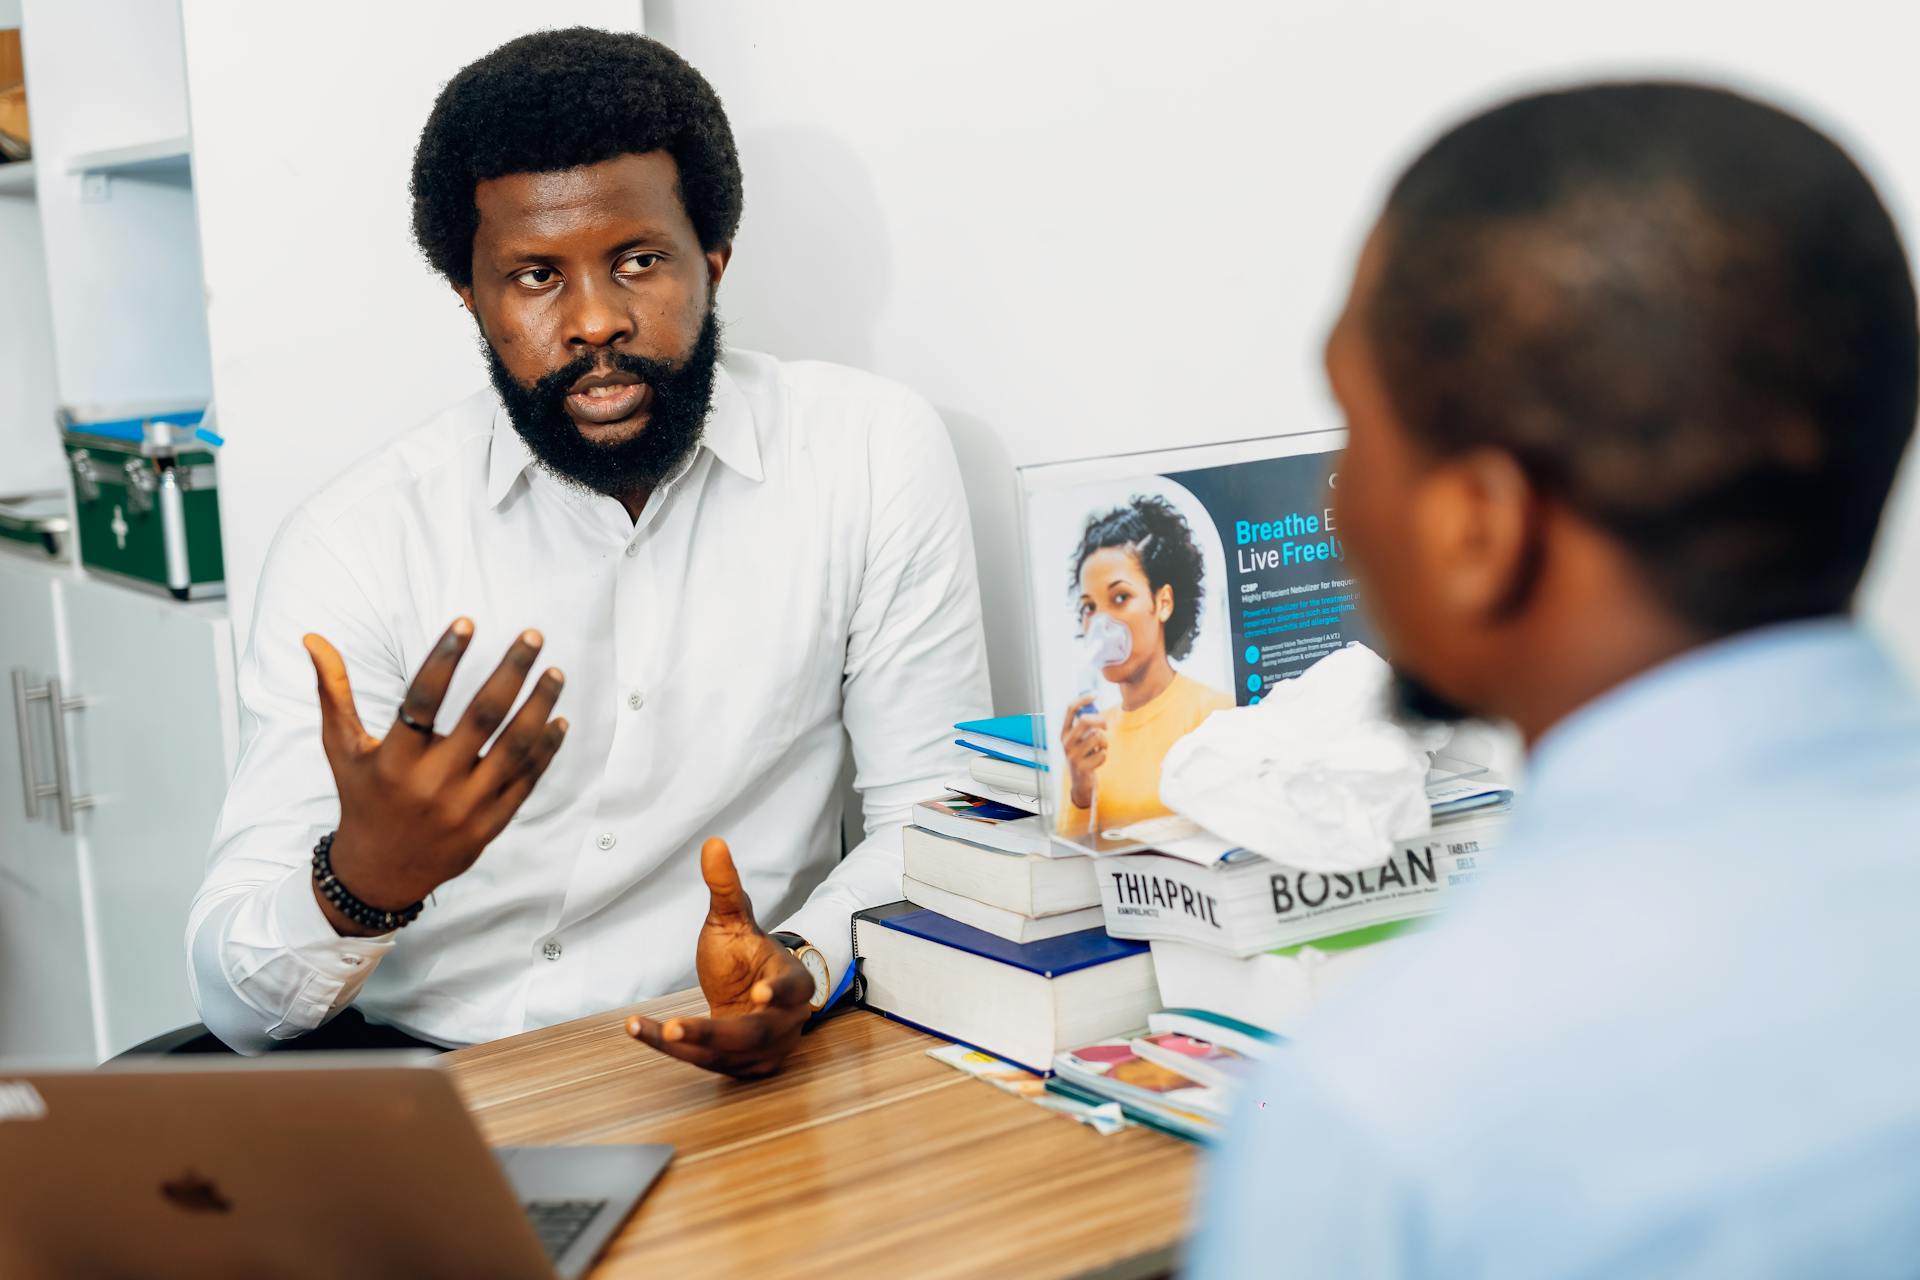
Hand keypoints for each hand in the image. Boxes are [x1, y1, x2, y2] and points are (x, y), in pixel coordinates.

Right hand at [306, 618, 567, 935]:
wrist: (381, 873)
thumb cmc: (362, 798)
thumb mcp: (343, 749)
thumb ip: (334, 693)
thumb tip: (313, 639)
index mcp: (394, 761)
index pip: (423, 700)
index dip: (445, 658)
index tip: (467, 622)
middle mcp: (432, 784)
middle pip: (482, 717)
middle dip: (511, 671)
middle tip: (533, 637)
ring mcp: (466, 806)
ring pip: (514, 747)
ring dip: (539, 706)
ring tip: (555, 673)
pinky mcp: (491, 824)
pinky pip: (527, 780)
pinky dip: (545, 749)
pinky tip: (558, 718)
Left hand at [626, 838, 813, 1079]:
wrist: (747, 995)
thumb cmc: (745, 956)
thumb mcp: (733, 920)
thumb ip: (725, 888)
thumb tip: (712, 844)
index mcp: (794, 984)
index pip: (792, 989)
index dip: (778, 992)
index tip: (760, 993)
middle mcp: (783, 1023)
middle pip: (751, 1034)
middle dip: (711, 1032)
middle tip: (675, 1027)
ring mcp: (762, 1051)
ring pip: (721, 1054)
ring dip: (681, 1045)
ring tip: (643, 1028)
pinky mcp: (737, 1068)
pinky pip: (701, 1061)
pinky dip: (666, 1048)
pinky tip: (637, 1029)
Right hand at [1061, 695, 1108, 809]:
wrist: (1081, 782)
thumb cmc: (1084, 756)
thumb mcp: (1080, 739)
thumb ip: (1085, 724)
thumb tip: (1094, 701)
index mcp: (1064, 733)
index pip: (1070, 709)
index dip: (1083, 699)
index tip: (1095, 694)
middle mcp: (1065, 742)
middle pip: (1084, 720)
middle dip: (1100, 720)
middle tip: (1106, 726)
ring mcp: (1072, 755)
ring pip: (1097, 737)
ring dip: (1105, 742)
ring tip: (1100, 748)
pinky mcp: (1082, 767)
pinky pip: (1102, 754)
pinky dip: (1104, 756)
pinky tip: (1098, 761)